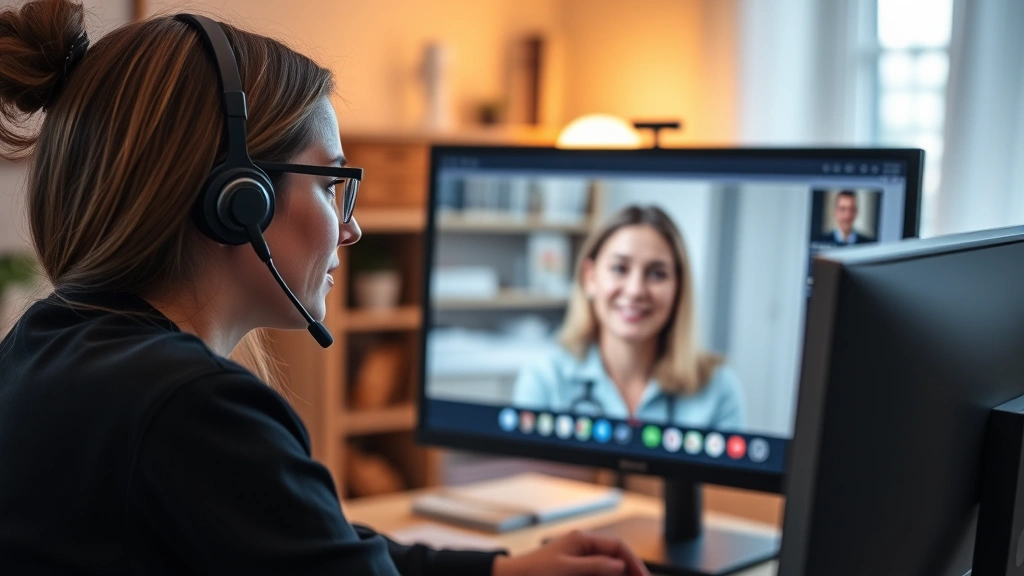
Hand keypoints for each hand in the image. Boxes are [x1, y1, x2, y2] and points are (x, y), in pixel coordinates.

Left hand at [492, 530, 649, 575]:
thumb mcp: (567, 569)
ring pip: (606, 568)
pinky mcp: (573, 571)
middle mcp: (582, 547)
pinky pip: (595, 573)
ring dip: (617, 575)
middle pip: (615, 557)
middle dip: (628, 571)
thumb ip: (595, 566)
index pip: (618, 546)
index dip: (634, 562)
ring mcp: (578, 559)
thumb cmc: (534, 571)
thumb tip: (620, 565)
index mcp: (582, 539)